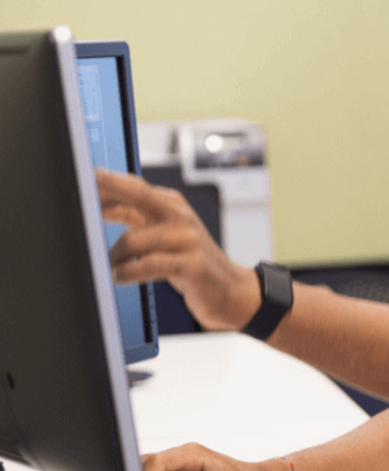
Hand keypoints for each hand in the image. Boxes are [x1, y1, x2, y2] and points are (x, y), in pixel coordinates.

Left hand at [95, 169, 259, 329]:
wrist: (229, 290)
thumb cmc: (189, 262)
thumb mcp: (163, 234)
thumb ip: (135, 218)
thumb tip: (97, 206)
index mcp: (172, 204)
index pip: (133, 186)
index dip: (103, 183)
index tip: (78, 180)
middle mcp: (181, 216)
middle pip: (136, 195)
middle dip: (104, 192)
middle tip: (79, 201)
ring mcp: (189, 239)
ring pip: (135, 239)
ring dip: (113, 257)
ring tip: (108, 268)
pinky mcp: (192, 264)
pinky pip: (147, 265)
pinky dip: (126, 273)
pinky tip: (120, 278)